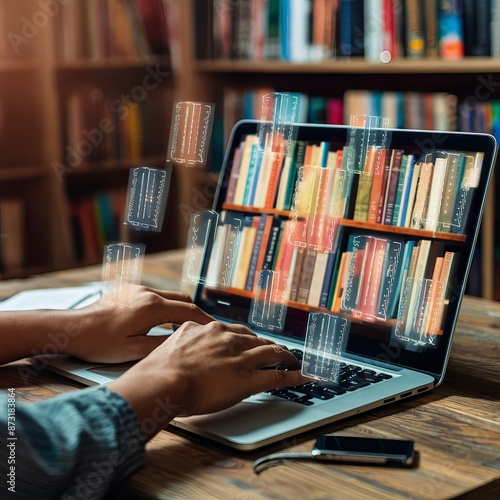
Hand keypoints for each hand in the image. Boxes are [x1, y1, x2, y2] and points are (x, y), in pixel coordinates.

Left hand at [66, 287, 213, 362]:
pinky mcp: (129, 290)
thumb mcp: (134, 351)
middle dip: (195, 314)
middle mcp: (148, 293)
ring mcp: (138, 289)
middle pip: (183, 299)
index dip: (205, 321)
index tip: (215, 330)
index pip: (189, 311)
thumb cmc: (100, 343)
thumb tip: (184, 341)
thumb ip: (162, 344)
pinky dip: (165, 306)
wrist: (72, 328)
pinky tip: (161, 321)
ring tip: (183, 328)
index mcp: (152, 307)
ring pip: (169, 296)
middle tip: (202, 330)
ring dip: (179, 310)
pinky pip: (155, 295)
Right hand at [109, 320, 309, 438]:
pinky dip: (293, 376)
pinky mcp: (248, 380)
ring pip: (271, 353)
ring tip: (292, 359)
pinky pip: (277, 376)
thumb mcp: (176, 340)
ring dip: (285, 356)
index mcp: (214, 330)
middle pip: (258, 340)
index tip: (252, 341)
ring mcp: (242, 359)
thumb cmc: (164, 365)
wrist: (165, 380)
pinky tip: (302, 376)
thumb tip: (189, 333)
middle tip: (276, 350)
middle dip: (268, 344)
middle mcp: (231, 340)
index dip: (248, 337)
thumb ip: (189, 334)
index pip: (238, 331)